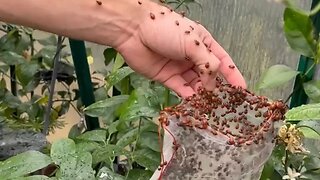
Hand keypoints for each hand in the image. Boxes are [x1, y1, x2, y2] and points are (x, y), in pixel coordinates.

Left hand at [115, 1, 245, 97]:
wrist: (134, 31)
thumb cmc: (166, 30)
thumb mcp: (193, 43)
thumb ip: (207, 64)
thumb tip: (212, 84)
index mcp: (203, 43)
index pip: (222, 61)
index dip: (233, 75)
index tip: (242, 89)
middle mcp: (193, 56)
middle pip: (209, 74)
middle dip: (216, 87)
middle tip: (222, 101)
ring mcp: (180, 67)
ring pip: (196, 84)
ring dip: (202, 93)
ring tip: (208, 104)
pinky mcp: (167, 77)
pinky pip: (181, 89)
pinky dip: (188, 96)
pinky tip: (195, 102)